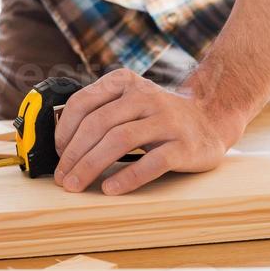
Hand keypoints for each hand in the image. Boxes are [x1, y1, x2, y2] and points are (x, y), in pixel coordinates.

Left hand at [53, 68, 237, 194]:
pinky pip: (152, 162)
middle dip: (74, 154)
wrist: (211, 119)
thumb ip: (100, 113)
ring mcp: (166, 119)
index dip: (64, 130)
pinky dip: (128, 177)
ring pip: (120, 140)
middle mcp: (145, 96)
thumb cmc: (159, 116)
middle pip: (98, 124)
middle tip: (62, 178)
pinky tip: (110, 188)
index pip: (83, 102)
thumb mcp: (129, 102)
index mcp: (124, 82)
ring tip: (76, 184)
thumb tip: (61, 145)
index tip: (57, 154)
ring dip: (91, 165)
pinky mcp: (184, 145)